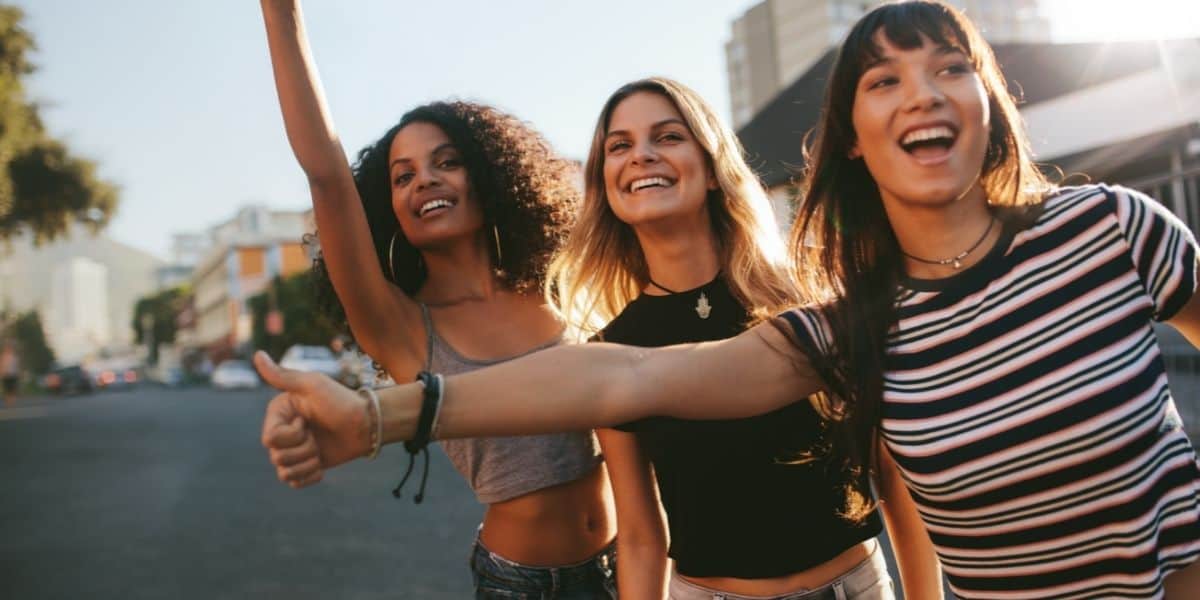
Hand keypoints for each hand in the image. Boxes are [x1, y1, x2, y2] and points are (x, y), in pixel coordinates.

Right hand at [254, 350, 369, 486]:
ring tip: (320, 450)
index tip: (307, 420)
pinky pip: (294, 482)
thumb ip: (283, 375)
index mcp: (278, 414)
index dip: (292, 434)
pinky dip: (310, 476)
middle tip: (318, 435)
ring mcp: (293, 450)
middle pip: (276, 457)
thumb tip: (257, 354)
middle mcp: (282, 432)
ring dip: (308, 463)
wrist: (367, 423)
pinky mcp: (305, 465)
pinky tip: (322, 464)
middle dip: (304, 449)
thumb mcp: (313, 385)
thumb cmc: (341, 400)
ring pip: (284, 472)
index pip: (270, 439)